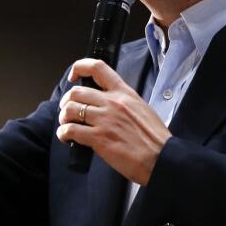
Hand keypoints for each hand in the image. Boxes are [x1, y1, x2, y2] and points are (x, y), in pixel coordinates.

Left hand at [55, 58, 170, 185]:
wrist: (162, 158)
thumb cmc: (155, 138)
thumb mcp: (142, 109)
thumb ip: (123, 103)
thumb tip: (106, 105)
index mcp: (124, 93)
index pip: (98, 68)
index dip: (79, 68)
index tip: (73, 76)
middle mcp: (112, 102)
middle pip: (77, 92)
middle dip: (67, 101)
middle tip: (67, 111)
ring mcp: (105, 120)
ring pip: (71, 109)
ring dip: (64, 117)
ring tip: (66, 125)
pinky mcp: (99, 138)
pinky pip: (71, 130)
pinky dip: (63, 133)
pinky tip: (66, 138)